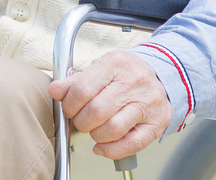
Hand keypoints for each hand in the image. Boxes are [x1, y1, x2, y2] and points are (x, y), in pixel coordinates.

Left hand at [49, 50, 169, 159]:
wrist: (160, 76)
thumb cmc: (125, 74)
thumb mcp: (100, 68)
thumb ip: (75, 81)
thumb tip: (55, 90)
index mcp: (115, 64)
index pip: (83, 89)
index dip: (70, 104)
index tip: (68, 108)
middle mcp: (133, 83)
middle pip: (97, 111)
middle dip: (81, 121)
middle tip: (80, 120)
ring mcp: (147, 104)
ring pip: (113, 129)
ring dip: (96, 135)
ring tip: (94, 129)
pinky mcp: (156, 124)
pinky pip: (132, 144)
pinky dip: (112, 150)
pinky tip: (102, 146)